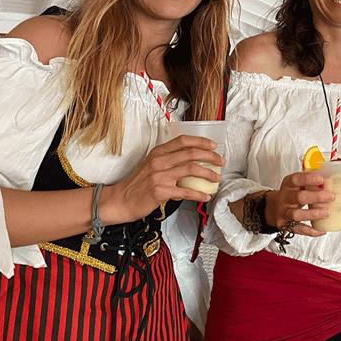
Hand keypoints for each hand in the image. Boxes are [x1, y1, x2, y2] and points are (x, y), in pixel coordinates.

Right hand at [102, 135, 223, 223]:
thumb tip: (190, 159)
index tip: (213, 146)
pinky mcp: (160, 192)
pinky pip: (185, 192)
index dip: (201, 142)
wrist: (120, 200)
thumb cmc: (137, 184)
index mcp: (158, 152)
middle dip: (210, 156)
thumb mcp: (151, 165)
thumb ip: (168, 159)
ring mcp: (159, 176)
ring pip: (191, 170)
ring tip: (217, 178)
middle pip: (191, 153)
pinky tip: (206, 197)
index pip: (183, 141)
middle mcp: (159, 161)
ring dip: (208, 174)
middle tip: (220, 162)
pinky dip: (198, 194)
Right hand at [264, 171, 334, 236]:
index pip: (296, 179)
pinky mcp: (285, 226)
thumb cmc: (290, 194)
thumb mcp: (296, 184)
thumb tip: (330, 177)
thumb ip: (310, 181)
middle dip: (316, 197)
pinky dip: (311, 231)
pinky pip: (298, 230)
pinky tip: (321, 230)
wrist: (273, 208)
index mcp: (288, 185)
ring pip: (296, 214)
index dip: (308, 179)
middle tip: (331, 197)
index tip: (321, 179)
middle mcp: (284, 198)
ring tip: (326, 213)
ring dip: (313, 214)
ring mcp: (284, 213)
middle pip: (298, 197)